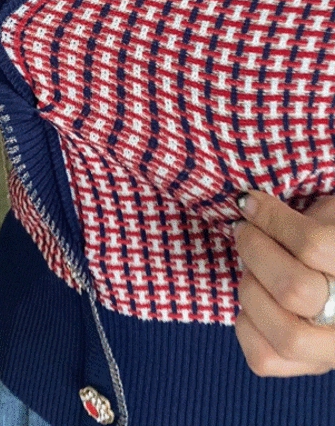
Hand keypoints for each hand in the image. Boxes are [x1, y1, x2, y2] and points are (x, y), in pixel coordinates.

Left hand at [233, 190, 334, 376]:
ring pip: (284, 333)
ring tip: (252, 267)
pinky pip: (264, 359)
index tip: (248, 202)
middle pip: (295, 290)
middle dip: (256, 252)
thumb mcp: (330, 218)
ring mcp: (333, 350)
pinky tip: (256, 299)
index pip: (313, 245)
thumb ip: (304, 215)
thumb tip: (249, 205)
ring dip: (252, 288)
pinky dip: (246, 324)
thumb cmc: (332, 242)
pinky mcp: (308, 367)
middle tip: (245, 231)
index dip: (272, 218)